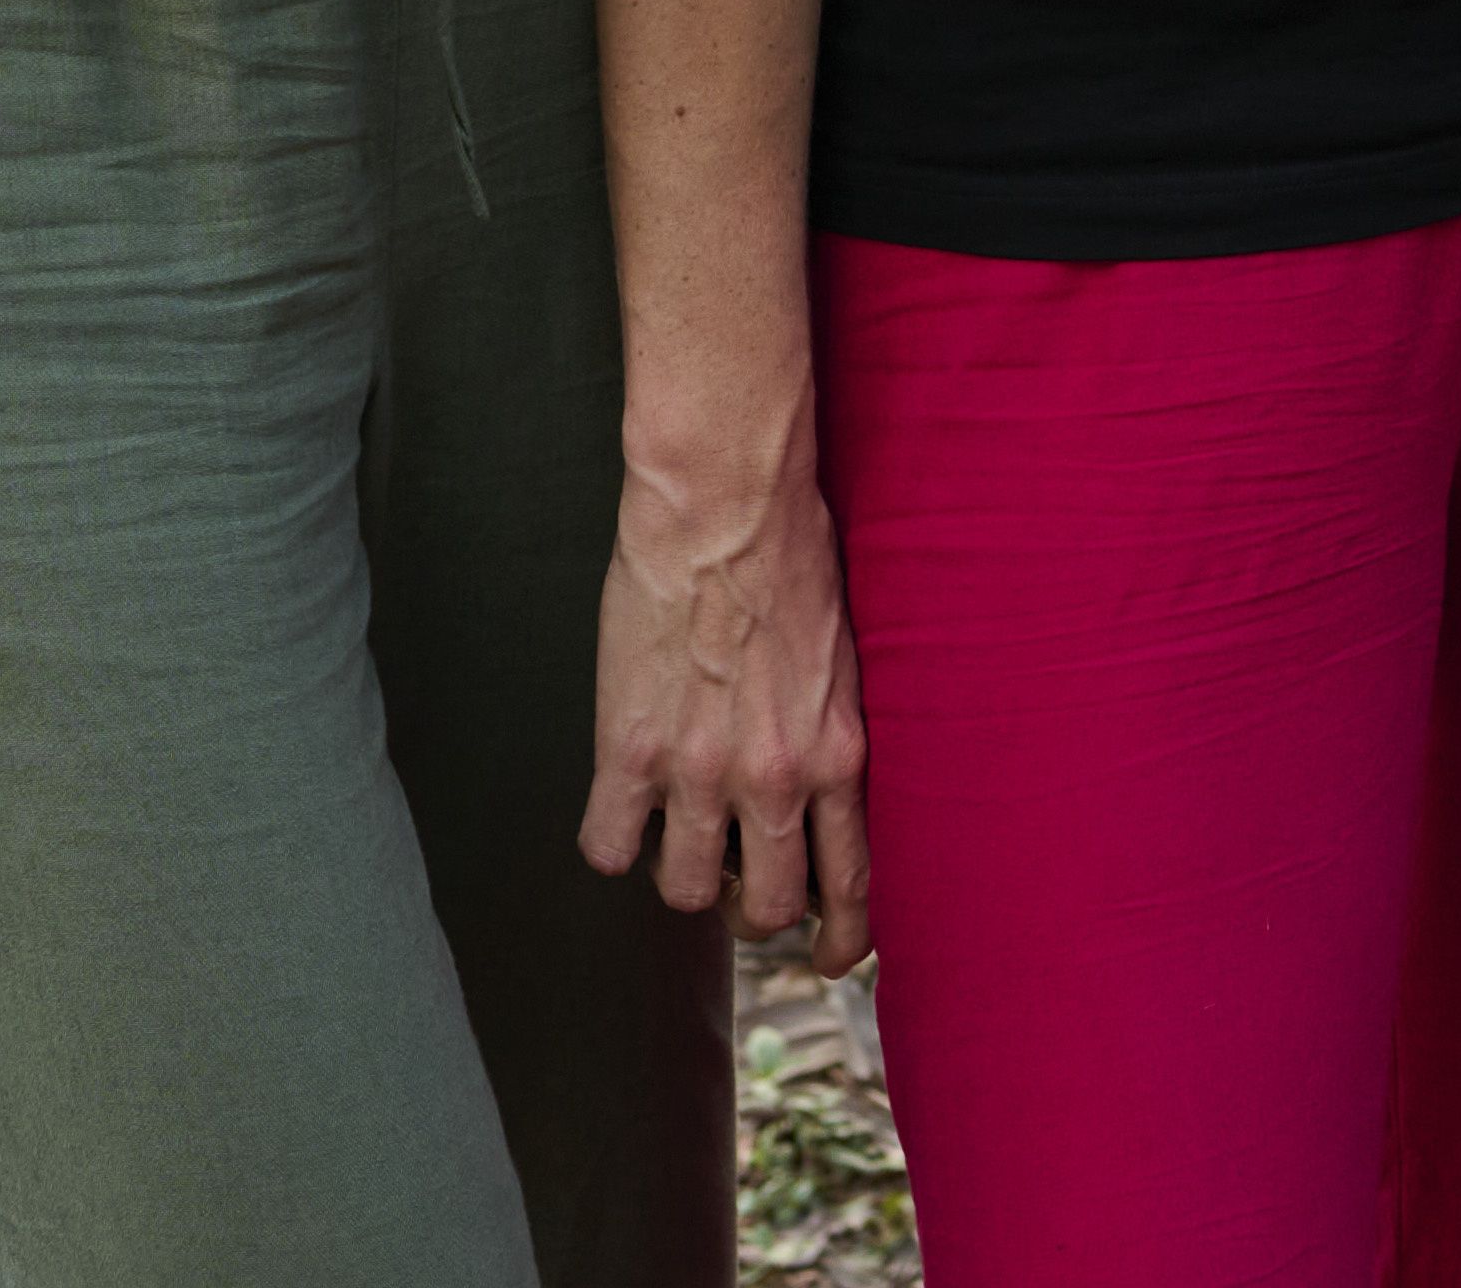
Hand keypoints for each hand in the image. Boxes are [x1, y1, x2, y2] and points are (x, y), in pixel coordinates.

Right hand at [582, 454, 874, 960]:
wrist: (724, 502)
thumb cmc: (790, 554)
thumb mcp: (844, 659)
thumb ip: (832, 733)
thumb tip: (824, 787)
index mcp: (838, 755)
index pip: (850, 885)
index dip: (841, 939)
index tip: (833, 957)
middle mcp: (774, 779)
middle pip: (765, 910)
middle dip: (752, 911)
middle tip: (738, 886)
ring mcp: (698, 772)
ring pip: (685, 891)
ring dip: (681, 872)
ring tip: (677, 831)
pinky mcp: (630, 751)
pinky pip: (610, 847)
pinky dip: (613, 838)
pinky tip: (621, 808)